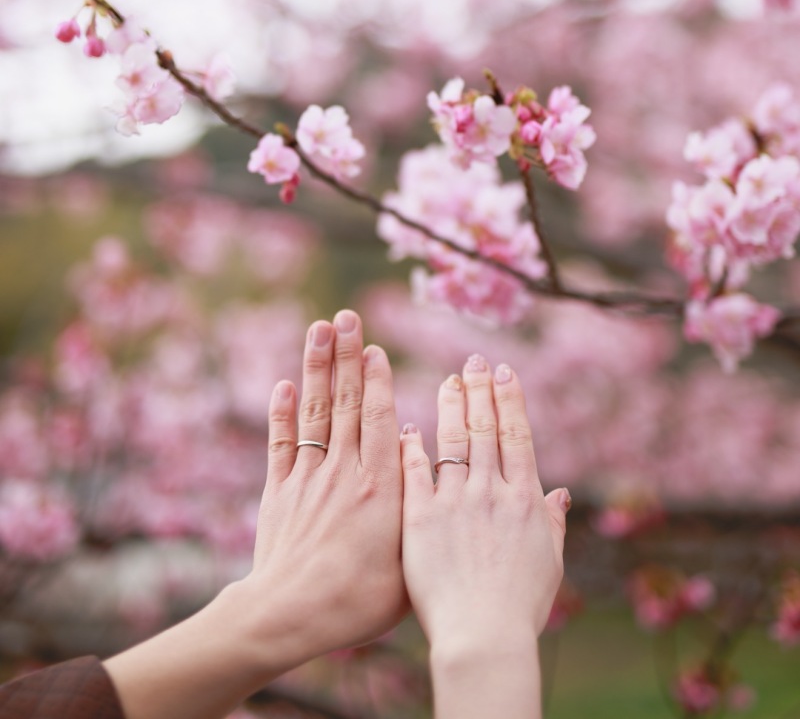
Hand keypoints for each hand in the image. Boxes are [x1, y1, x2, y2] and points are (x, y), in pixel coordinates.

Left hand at [104, 311, 407, 718]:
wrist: (289, 618)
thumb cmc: (358, 601)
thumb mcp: (408, 560)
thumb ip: (418, 507)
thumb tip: (422, 458)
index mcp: (379, 487)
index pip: (377, 418)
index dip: (375, 378)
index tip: (374, 346)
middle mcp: (342, 473)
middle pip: (344, 402)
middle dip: (345, 356)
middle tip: (345, 316)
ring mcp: (307, 479)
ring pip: (313, 413)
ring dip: (314, 368)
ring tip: (318, 329)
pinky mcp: (279, 493)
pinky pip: (280, 445)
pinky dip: (280, 414)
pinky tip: (282, 385)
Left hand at [400, 354, 568, 657]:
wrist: (483, 636)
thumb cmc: (519, 609)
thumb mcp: (549, 563)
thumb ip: (552, 522)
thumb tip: (561, 492)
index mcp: (523, 499)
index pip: (517, 435)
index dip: (510, 400)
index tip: (504, 372)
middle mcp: (490, 491)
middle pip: (484, 428)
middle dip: (480, 390)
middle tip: (474, 362)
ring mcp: (454, 501)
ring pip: (451, 439)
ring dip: (451, 405)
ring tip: (450, 381)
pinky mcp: (420, 517)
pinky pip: (415, 470)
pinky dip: (413, 445)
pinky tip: (409, 426)